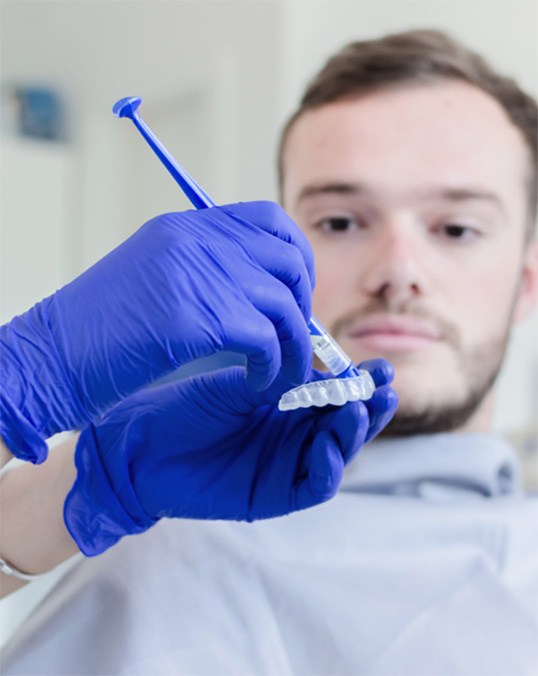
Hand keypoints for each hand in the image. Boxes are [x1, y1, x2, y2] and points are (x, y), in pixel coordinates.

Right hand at [1, 202, 314, 462]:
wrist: (51, 357)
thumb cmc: (100, 330)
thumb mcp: (155, 280)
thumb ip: (205, 271)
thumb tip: (265, 291)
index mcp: (185, 227)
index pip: (268, 220)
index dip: (297, 255)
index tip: (298, 293)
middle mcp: (195, 241)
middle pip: (287, 259)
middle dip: (303, 304)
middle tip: (296, 339)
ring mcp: (195, 273)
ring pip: (284, 304)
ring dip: (294, 347)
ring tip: (282, 375)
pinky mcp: (195, 316)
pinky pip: (265, 339)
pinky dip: (272, 366)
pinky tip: (259, 383)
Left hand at [64, 360, 396, 555]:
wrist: (142, 446)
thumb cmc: (186, 409)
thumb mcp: (238, 386)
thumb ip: (281, 380)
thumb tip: (329, 370)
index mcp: (286, 404)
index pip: (334, 394)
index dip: (358, 383)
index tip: (378, 369)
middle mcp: (293, 434)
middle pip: (343, 425)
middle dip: (366, 407)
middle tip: (382, 391)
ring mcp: (286, 465)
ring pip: (336, 454)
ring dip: (353, 435)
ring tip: (360, 411)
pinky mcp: (274, 495)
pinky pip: (312, 485)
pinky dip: (327, 470)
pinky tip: (329, 451)